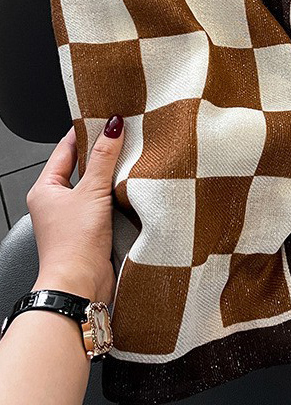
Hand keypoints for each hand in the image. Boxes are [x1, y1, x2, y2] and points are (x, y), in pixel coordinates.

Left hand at [26, 116, 123, 303]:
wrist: (80, 287)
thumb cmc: (73, 247)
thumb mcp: (92, 192)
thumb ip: (104, 157)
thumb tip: (112, 127)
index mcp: (45, 188)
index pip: (66, 148)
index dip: (86, 131)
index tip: (106, 118)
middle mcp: (56, 202)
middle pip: (82, 165)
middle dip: (103, 152)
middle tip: (124, 136)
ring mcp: (73, 217)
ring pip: (95, 185)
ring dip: (112, 176)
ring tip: (131, 160)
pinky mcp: (90, 230)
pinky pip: (105, 203)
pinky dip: (118, 195)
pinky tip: (132, 188)